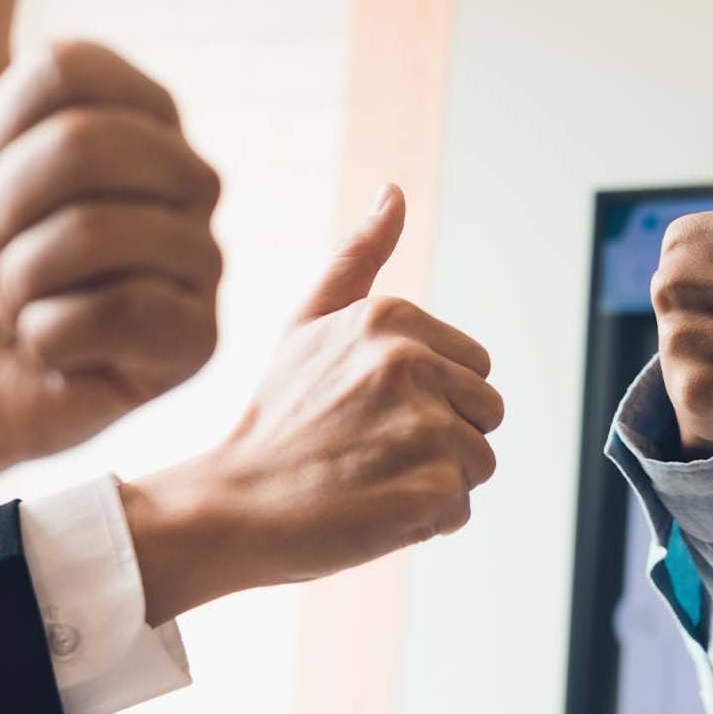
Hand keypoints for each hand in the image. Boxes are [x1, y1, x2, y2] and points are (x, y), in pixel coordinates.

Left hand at [0, 0, 220, 522]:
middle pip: (92, 147)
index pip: (73, 71)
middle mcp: (182, 186)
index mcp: (136, 120)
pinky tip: (48, 350)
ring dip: (17, 276)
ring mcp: (197, 266)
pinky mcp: (195, 345)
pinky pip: (128, 311)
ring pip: (106, 231)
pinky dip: (52, 336)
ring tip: (17, 301)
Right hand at [122, 186, 502, 624]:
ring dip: (434, 481)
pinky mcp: (431, 487)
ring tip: (368, 478)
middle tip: (368, 449)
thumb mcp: (308, 323)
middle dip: (441, 438)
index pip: (475, 367)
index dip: (432, 399)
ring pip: (478, 461)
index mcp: (392, 318)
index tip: (371, 412)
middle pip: (486, 411)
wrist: (226, 508)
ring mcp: (423, 426)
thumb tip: (393, 192)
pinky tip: (370, 509)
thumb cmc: (274, 419)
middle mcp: (411, 363)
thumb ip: (358, 257)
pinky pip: (460, 508)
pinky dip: (423, 521)